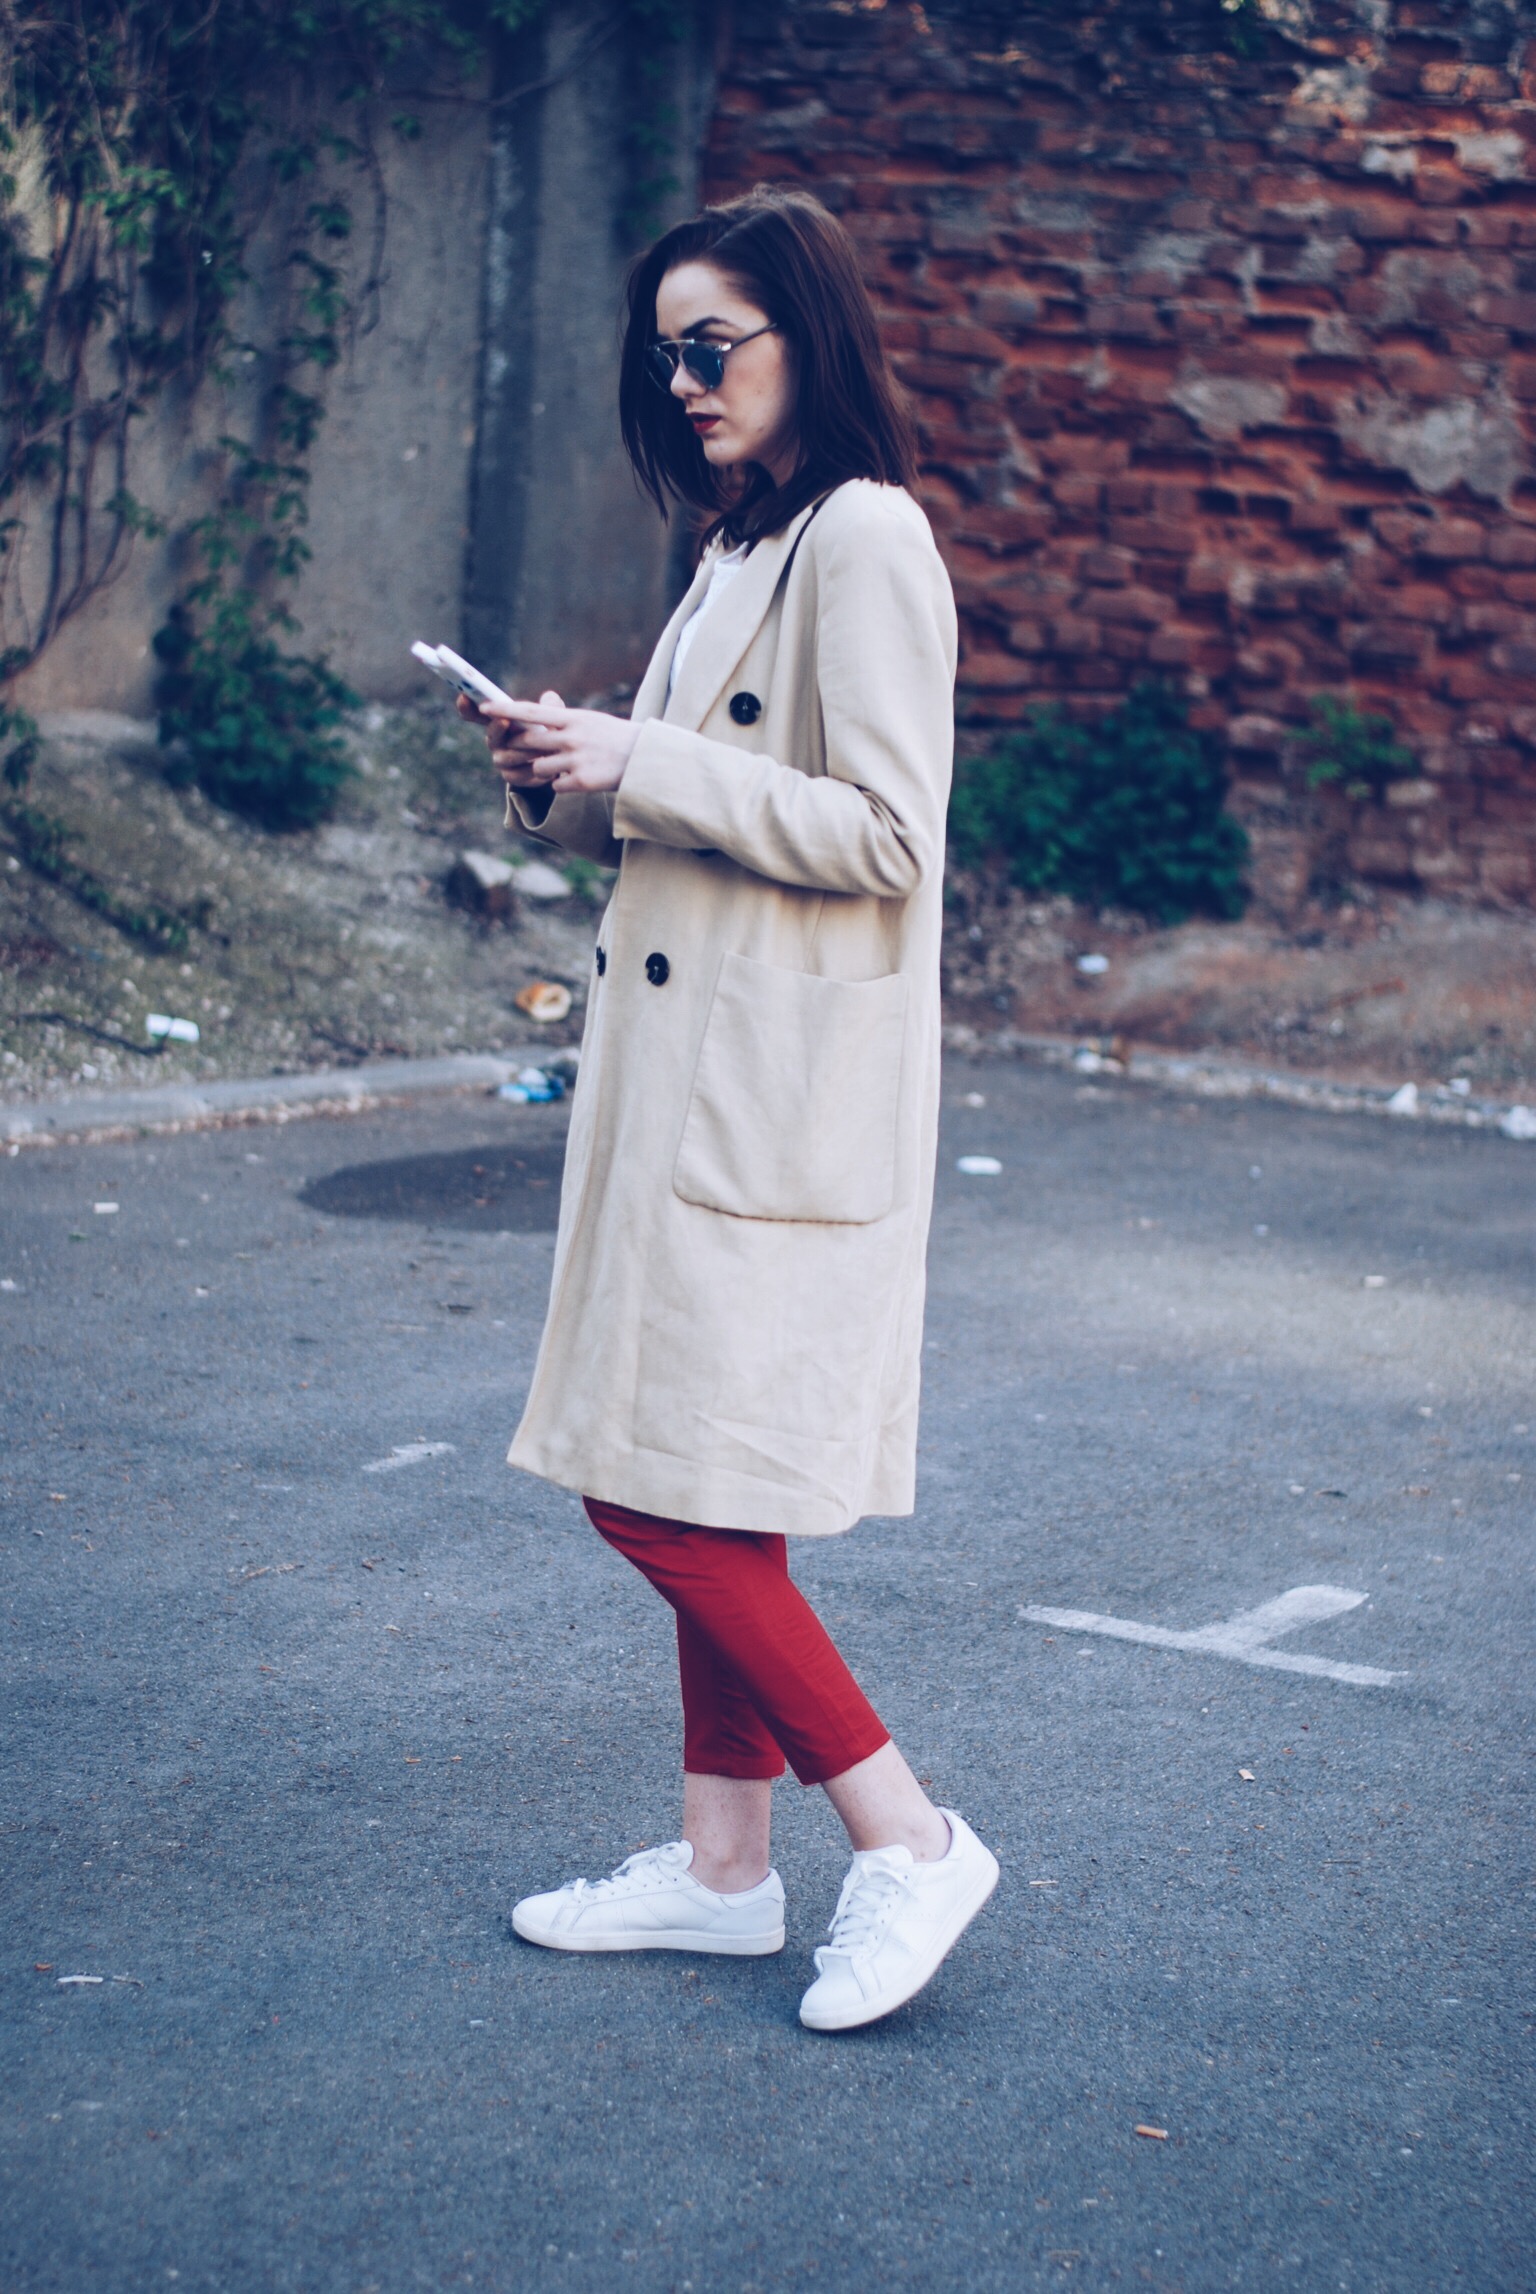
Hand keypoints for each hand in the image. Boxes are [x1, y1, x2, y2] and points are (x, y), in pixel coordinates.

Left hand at [458, 688, 637, 794]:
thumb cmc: (615, 738)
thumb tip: (543, 703)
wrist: (645, 759)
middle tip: (512, 750)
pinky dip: (560, 784)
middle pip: (528, 742)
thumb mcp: (590, 720)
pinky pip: (556, 786)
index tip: (483, 707)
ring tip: (559, 766)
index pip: (531, 712)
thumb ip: (562, 716)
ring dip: (542, 769)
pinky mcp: (582, 781)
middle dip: (517, 748)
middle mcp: (572, 737)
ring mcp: (576, 760)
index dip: (504, 710)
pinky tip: (576, 779)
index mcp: (572, 718)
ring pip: (539, 767)